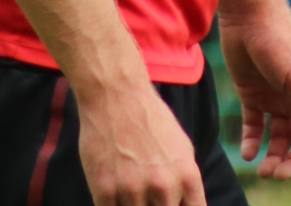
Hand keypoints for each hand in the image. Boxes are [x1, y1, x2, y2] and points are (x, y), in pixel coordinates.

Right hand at [76, 81, 206, 205]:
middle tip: (149, 196)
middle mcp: (163, 186)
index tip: (171, 202)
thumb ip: (186, 184)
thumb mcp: (182, 149)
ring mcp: (132, 190)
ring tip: (132, 190)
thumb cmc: (150, 120)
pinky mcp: (104, 189)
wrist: (115, 94)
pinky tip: (115, 194)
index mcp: (186, 176)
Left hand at [220, 7, 290, 186]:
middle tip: (275, 175)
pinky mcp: (253, 95)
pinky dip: (252, 142)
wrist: (247, 12)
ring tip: (261, 171)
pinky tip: (247, 153)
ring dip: (274, 156)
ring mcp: (276, 98)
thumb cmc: (278, 39)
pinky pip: (255, 126)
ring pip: (280, 138)